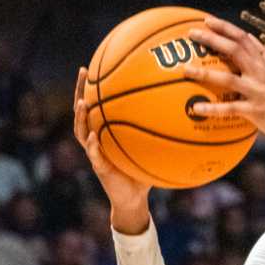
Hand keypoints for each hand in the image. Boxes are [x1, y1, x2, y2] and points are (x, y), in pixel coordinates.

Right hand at [74, 66, 151, 235]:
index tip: (95, 65)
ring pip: (81, 131)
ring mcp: (95, 153)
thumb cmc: (143, 170)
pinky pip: (94, 155)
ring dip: (80, 116)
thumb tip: (184, 110)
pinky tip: (92, 136)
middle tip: (84, 71)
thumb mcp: (151, 147)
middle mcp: (97, 139)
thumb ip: (159, 130)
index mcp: (106, 132)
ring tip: (82, 102)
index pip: (97, 104)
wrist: (134, 198)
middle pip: (83, 111)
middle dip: (81, 90)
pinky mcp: (100, 168)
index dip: (93, 86)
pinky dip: (92, 146)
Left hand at [183, 18, 264, 161]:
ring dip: (205, 73)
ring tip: (185, 70)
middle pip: (234, 49)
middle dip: (212, 39)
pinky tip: (195, 108)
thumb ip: (263, 56)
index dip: (225, 28)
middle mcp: (261, 73)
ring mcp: (258, 91)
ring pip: (228, 78)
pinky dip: (212, 108)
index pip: (243, 39)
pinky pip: (230, 109)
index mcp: (264, 64)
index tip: (206, 21)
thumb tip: (248, 38)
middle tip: (191, 34)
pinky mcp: (256, 111)